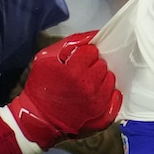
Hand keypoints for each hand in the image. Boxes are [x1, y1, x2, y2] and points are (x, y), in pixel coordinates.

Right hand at [6, 31, 121, 148]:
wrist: (37, 118)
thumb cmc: (39, 86)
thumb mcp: (46, 57)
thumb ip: (71, 42)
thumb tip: (94, 35)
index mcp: (74, 70)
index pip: (93, 51)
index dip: (84, 54)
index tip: (76, 61)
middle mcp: (88, 86)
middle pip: (103, 65)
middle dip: (93, 66)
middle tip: (80, 74)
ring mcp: (97, 103)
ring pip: (110, 79)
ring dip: (101, 80)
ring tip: (86, 85)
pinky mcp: (102, 117)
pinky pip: (116, 98)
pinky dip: (110, 95)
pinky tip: (98, 94)